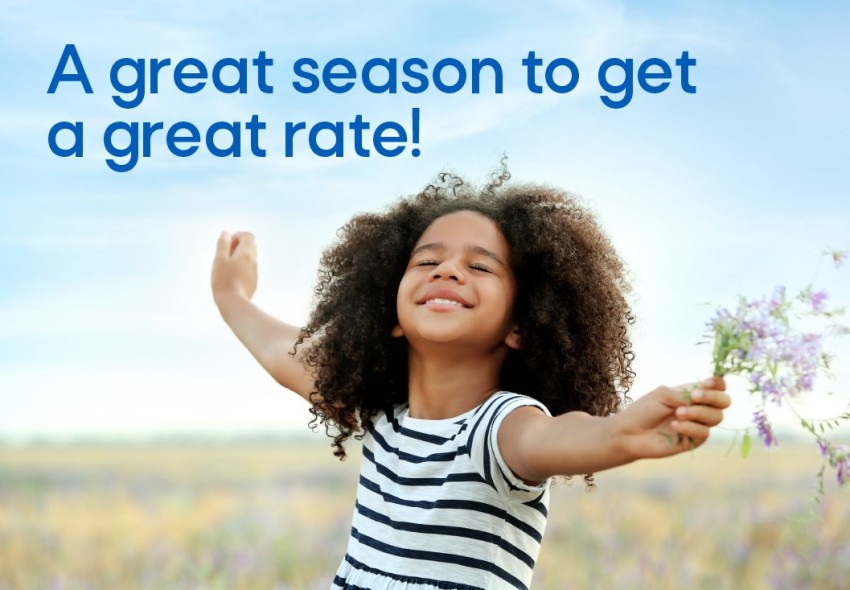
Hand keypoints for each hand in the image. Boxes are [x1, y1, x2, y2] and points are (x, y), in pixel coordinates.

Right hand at [211, 231, 257, 306]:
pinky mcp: (253, 282)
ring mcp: (255, 272)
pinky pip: (248, 269)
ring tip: (225, 267)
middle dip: (237, 246)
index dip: (236, 236)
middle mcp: (254, 261)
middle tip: (225, 256)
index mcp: (247, 253)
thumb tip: (226, 233)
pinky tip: (230, 278)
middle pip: (250, 245)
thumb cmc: (224, 280)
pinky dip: (240, 268)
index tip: (226, 245)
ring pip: (249, 258)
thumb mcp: (219, 259)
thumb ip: (223, 244)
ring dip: (238, 258)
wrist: (233, 303)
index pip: (248, 235)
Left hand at [615, 376, 730, 459]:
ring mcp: (697, 425)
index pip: (717, 386)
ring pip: (717, 417)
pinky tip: (674, 426)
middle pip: (724, 401)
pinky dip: (690, 427)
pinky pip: (704, 433)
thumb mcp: (663, 395)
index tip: (706, 383)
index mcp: (692, 393)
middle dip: (713, 397)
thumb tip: (704, 395)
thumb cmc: (643, 410)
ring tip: (677, 413)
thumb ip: (685, 394)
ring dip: (698, 412)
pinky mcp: (693, 441)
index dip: (717, 384)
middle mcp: (698, 408)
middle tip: (694, 397)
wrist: (629, 432)